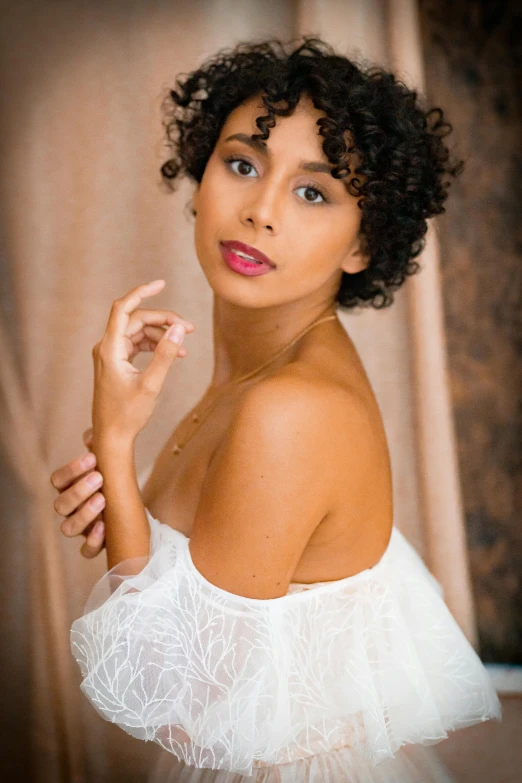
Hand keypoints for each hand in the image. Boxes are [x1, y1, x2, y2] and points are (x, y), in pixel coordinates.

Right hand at [51, 426, 106, 557]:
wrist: (133, 507)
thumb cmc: (116, 479)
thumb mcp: (110, 461)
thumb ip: (100, 446)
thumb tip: (91, 436)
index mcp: (70, 488)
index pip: (57, 480)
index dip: (71, 470)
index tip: (92, 457)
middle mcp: (71, 510)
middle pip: (60, 505)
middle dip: (78, 490)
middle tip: (99, 477)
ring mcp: (82, 529)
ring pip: (68, 528)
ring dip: (84, 514)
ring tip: (103, 499)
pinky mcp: (96, 545)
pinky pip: (86, 551)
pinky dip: (92, 541)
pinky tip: (105, 526)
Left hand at [91, 279, 194, 444]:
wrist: (111, 437)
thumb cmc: (128, 415)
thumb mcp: (151, 385)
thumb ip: (166, 355)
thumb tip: (179, 329)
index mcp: (110, 349)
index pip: (123, 308)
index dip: (142, 292)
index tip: (161, 284)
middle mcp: (107, 348)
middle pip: (136, 320)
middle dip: (163, 320)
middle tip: (189, 328)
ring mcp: (110, 355)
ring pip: (138, 332)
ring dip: (161, 335)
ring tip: (185, 346)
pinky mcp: (116, 364)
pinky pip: (137, 345)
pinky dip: (155, 346)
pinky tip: (174, 354)